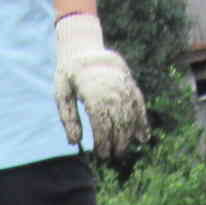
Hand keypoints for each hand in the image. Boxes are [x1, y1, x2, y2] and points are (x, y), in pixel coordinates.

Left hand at [52, 13, 148, 159]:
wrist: (84, 48)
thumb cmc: (70, 76)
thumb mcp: (61, 94)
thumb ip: (68, 118)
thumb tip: (74, 142)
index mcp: (92, 90)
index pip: (101, 120)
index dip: (103, 139)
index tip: (101, 153)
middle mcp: (111, 87)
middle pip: (118, 119)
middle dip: (117, 141)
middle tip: (112, 156)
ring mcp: (123, 84)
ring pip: (130, 114)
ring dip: (128, 135)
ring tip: (122, 150)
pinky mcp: (130, 83)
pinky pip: (139, 104)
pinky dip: (142, 121)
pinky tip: (143, 137)